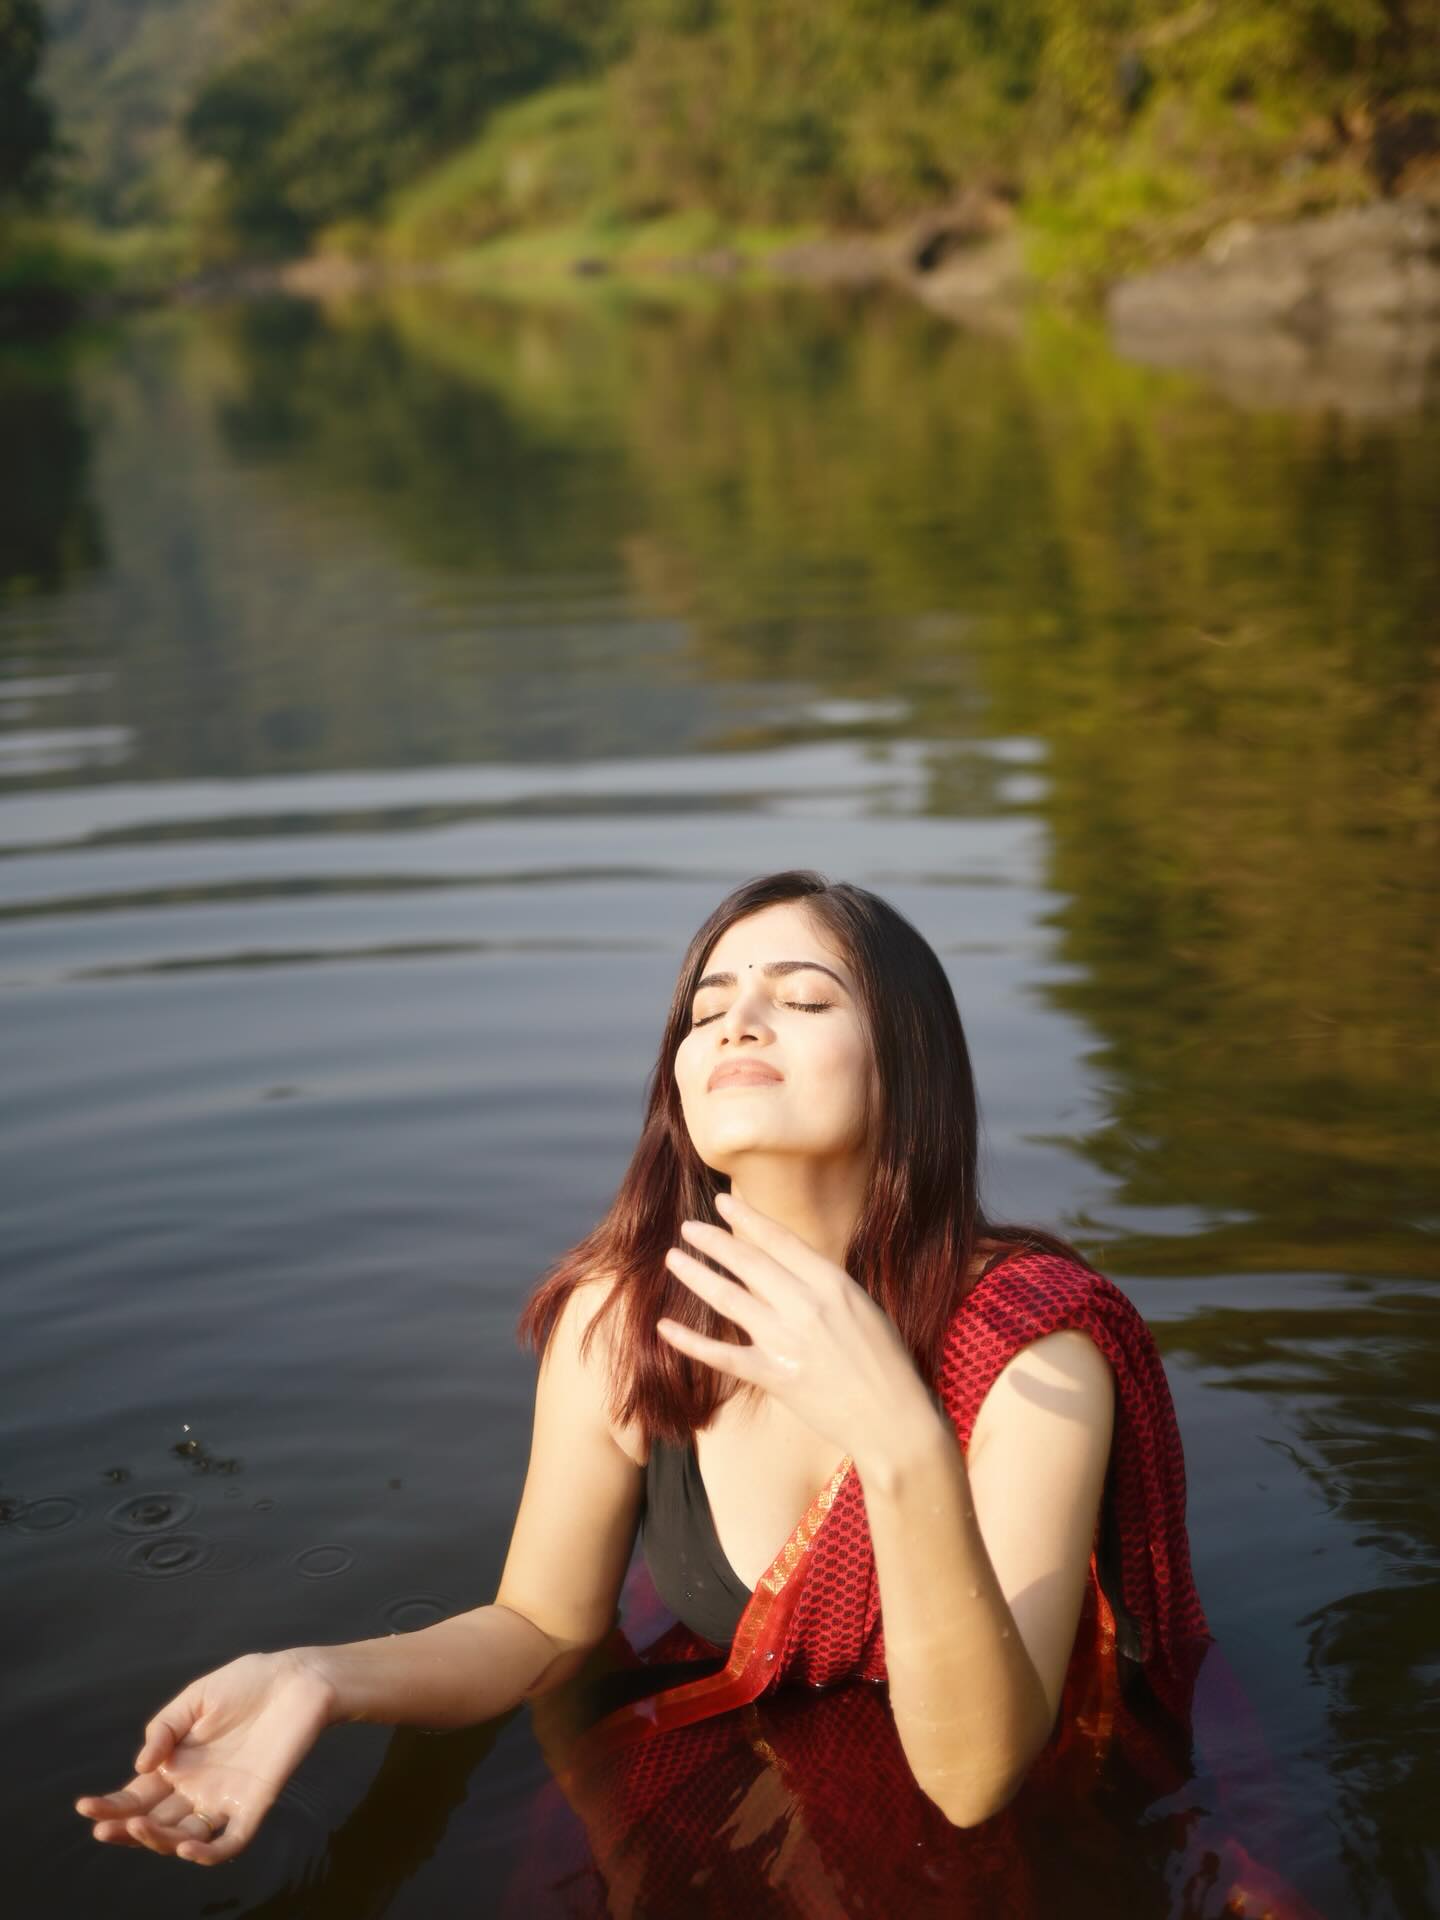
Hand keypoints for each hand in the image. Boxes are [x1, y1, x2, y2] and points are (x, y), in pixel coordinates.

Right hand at [73, 1649, 334, 1865]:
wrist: (300, 1679)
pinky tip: (186, 1847)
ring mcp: (224, 1799)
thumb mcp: (196, 1698)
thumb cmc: (248, 1684)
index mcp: (178, 1765)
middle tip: (105, 1827)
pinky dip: (207, 1852)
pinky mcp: (254, 1805)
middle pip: (155, 1822)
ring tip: (138, 1827)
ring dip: (159, 1841)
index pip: (138, 1796)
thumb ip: (165, 1728)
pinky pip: (229, 1841)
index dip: (112, 1806)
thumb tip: (139, 1767)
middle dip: (126, 1829)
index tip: (86, 1806)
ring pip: (184, 1838)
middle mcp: (197, 1789)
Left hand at [657, 1191, 939, 1463]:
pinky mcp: (774, 1376)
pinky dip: (691, 1341)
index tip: (723, 1202)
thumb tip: (788, 1266)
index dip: (747, 1218)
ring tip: (674, 1259)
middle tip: (688, 1226)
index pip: (780, 1241)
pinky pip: (723, 1355)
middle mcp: (806, 1305)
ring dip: (698, 1275)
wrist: (893, 1419)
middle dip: (714, 1240)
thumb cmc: (886, 1362)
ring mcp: (787, 1341)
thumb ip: (825, 1286)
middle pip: (748, 1262)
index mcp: (833, 1283)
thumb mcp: (863, 1307)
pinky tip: (665, 1327)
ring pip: (729, 1297)